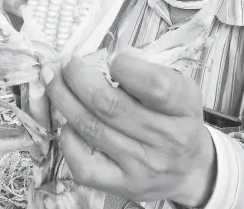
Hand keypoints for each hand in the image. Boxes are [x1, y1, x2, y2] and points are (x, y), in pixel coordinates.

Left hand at [41, 51, 216, 205]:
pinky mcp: (124, 185)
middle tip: (67, 64)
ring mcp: (143, 165)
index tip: (112, 59)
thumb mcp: (179, 88)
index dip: (127, 68)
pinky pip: (85, 165)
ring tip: (54, 80)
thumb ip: (149, 70)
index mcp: (184, 107)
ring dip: (65, 99)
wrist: (189, 168)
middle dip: (79, 78)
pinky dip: (68, 140)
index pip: (155, 86)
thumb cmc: (177, 119)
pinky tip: (67, 122)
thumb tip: (107, 59)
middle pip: (110, 105)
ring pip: (91, 129)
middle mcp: (166, 138)